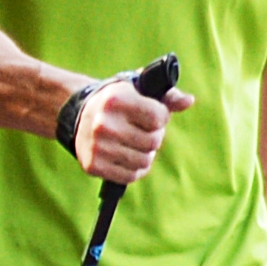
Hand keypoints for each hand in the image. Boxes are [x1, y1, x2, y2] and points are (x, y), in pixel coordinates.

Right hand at [63, 74, 187, 184]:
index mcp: (116, 100)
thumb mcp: (138, 90)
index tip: (151, 115)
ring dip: (145, 154)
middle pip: (153, 141)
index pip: (158, 117)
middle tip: (142, 131)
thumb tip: (189, 101)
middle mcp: (104, 123)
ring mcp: (97, 146)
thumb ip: (167, 96)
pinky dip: (134, 169)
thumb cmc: (117, 101)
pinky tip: (127, 157)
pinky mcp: (93, 165)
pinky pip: (130, 176)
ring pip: (144, 161)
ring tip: (135, 144)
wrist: (77, 115)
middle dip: (154, 137)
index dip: (161, 117)